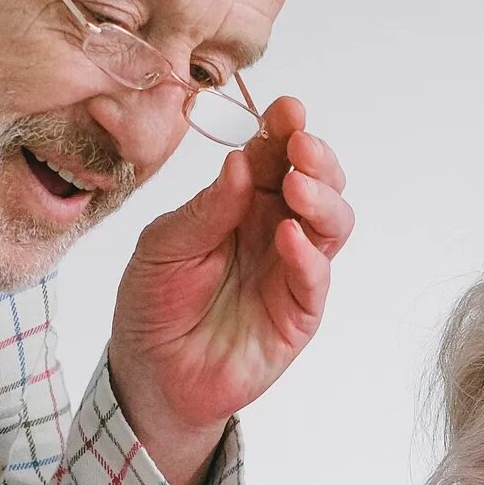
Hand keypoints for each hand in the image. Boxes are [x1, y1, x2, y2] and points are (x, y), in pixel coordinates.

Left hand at [106, 99, 353, 484]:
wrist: (150, 374)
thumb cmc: (154, 303)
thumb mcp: (163, 246)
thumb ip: (205, 209)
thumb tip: (239, 162)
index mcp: (241, 201)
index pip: (274, 156)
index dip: (285, 130)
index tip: (288, 110)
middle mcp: (275, 228)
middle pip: (317, 182)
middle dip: (316, 157)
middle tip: (300, 144)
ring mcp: (291, 269)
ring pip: (332, 223)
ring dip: (323, 199)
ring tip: (298, 186)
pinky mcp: (298, 313)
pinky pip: (316, 279)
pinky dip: (309, 256)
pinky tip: (289, 237)